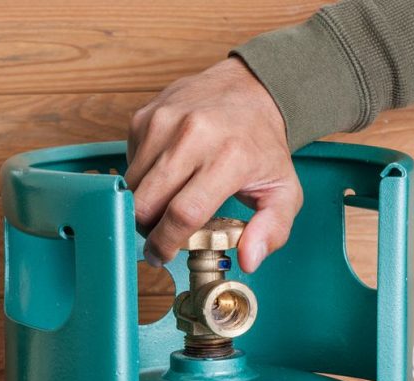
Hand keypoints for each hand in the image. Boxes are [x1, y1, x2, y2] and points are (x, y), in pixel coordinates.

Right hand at [125, 57, 301, 272]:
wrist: (250, 88)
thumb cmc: (263, 144)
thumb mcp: (284, 190)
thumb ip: (273, 230)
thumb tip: (249, 260)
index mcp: (229, 158)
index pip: (184, 213)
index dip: (167, 242)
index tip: (162, 255)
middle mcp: (193, 136)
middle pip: (146, 202)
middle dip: (147, 229)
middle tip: (160, 235)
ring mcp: (164, 122)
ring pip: (131, 185)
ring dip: (143, 203)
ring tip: (166, 204)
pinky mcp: (146, 116)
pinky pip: (129, 162)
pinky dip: (142, 177)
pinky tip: (166, 174)